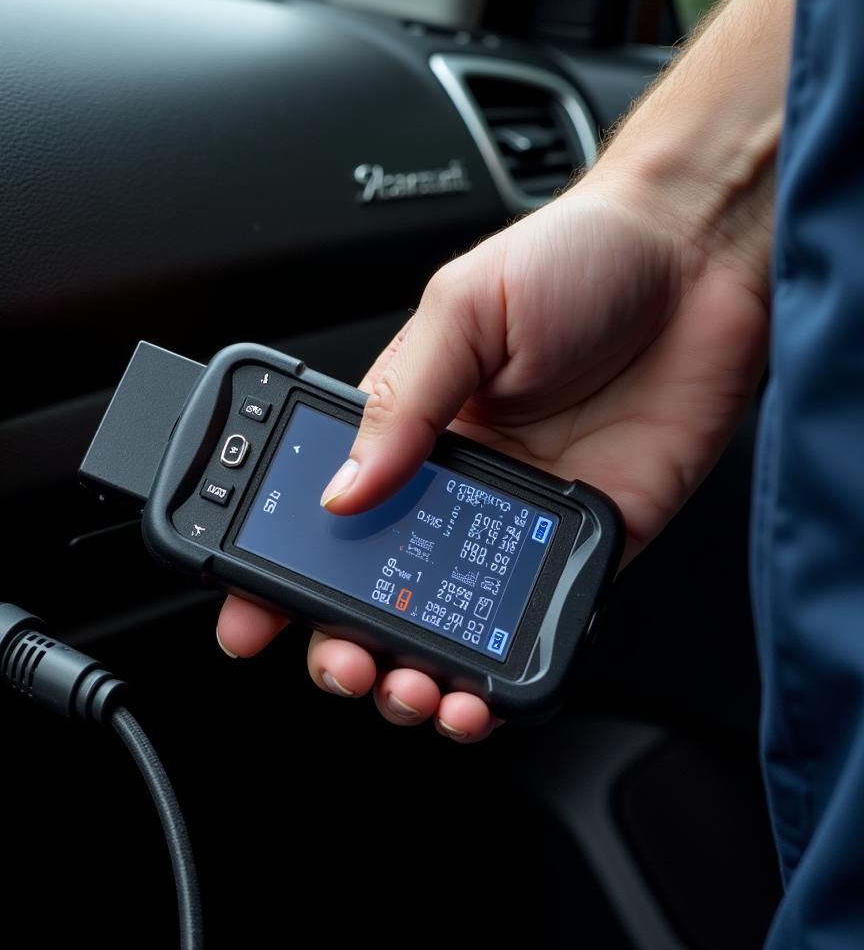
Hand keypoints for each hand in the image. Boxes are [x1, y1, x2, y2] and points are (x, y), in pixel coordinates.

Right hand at [217, 169, 769, 740]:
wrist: (697, 258)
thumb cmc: (577, 258)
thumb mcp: (464, 310)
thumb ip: (401, 403)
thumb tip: (340, 490)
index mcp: (410, 426)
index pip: (327, 513)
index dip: (280, 572)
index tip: (251, 620)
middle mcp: (458, 481)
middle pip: (382, 587)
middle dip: (348, 643)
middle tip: (346, 665)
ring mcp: (521, 517)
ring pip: (455, 620)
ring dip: (423, 672)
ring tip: (412, 691)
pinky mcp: (590, 540)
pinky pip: (541, 617)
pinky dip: (511, 665)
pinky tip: (488, 685)